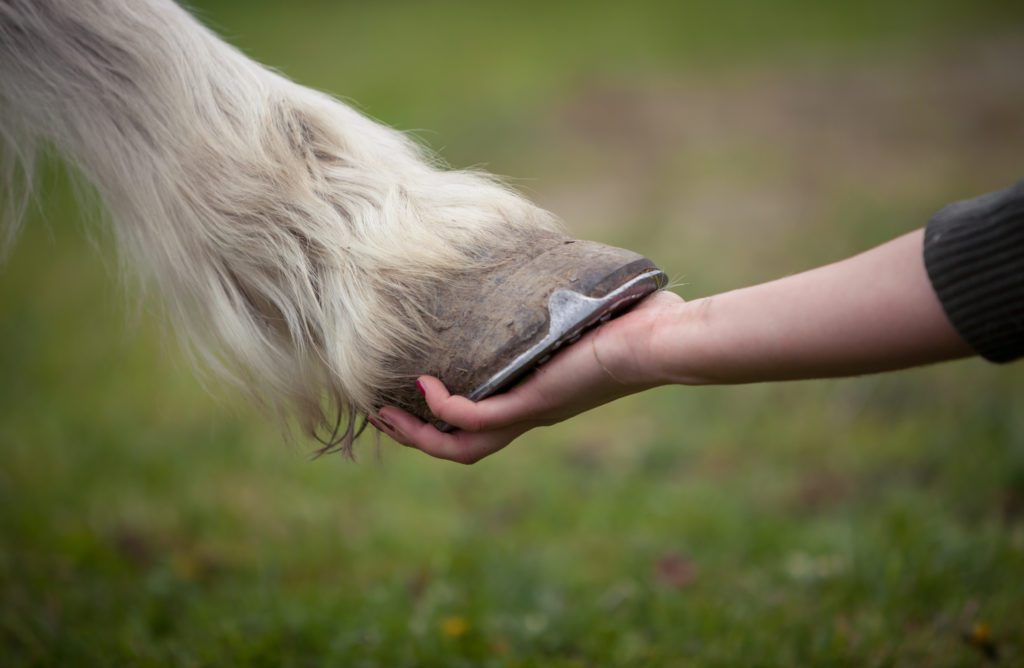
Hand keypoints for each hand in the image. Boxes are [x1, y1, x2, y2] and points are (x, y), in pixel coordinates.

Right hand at [370, 290, 685, 463]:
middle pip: (462, 445)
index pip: (481, 420)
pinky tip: (426, 385)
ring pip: (462, 445)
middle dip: (418, 435)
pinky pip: (474, 419)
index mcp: (540, 394)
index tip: (411, 392)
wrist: (663, 339)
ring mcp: (532, 411)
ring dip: (419, 434)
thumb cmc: (639, 323)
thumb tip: (552, 257)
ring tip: (387, 413)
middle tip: (384, 414)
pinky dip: (443, 409)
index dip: (442, 416)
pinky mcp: (535, 403)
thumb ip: (559, 294)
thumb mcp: (583, 308)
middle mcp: (532, 411)